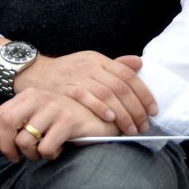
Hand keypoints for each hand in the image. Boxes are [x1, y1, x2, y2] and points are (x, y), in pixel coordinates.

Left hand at [0, 87, 119, 163]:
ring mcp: (54, 107)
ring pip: (25, 140)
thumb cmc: (66, 119)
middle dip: (6, 148)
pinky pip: (46, 148)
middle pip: (6, 125)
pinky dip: (49, 155)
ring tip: (43, 152)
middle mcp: (39, 98)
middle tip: (16, 159)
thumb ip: (13, 125)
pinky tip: (59, 149)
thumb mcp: (37, 117)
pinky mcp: (69, 120)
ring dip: (31, 155)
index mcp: (28, 95)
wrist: (103, 115)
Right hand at [14, 51, 156, 135]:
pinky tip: (110, 118)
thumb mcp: (90, 64)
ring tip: (131, 129)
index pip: (128, 75)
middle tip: (144, 126)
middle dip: (136, 108)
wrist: (35, 73)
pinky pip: (86, 97)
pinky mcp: (66, 87)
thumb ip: (114, 66)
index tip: (153, 111)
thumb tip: (139, 64)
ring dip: (122, 113)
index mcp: (99, 59)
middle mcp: (90, 66)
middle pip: (121, 87)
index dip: (144, 94)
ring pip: (107, 94)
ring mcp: (78, 76)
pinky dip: (100, 107)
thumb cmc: (66, 72)